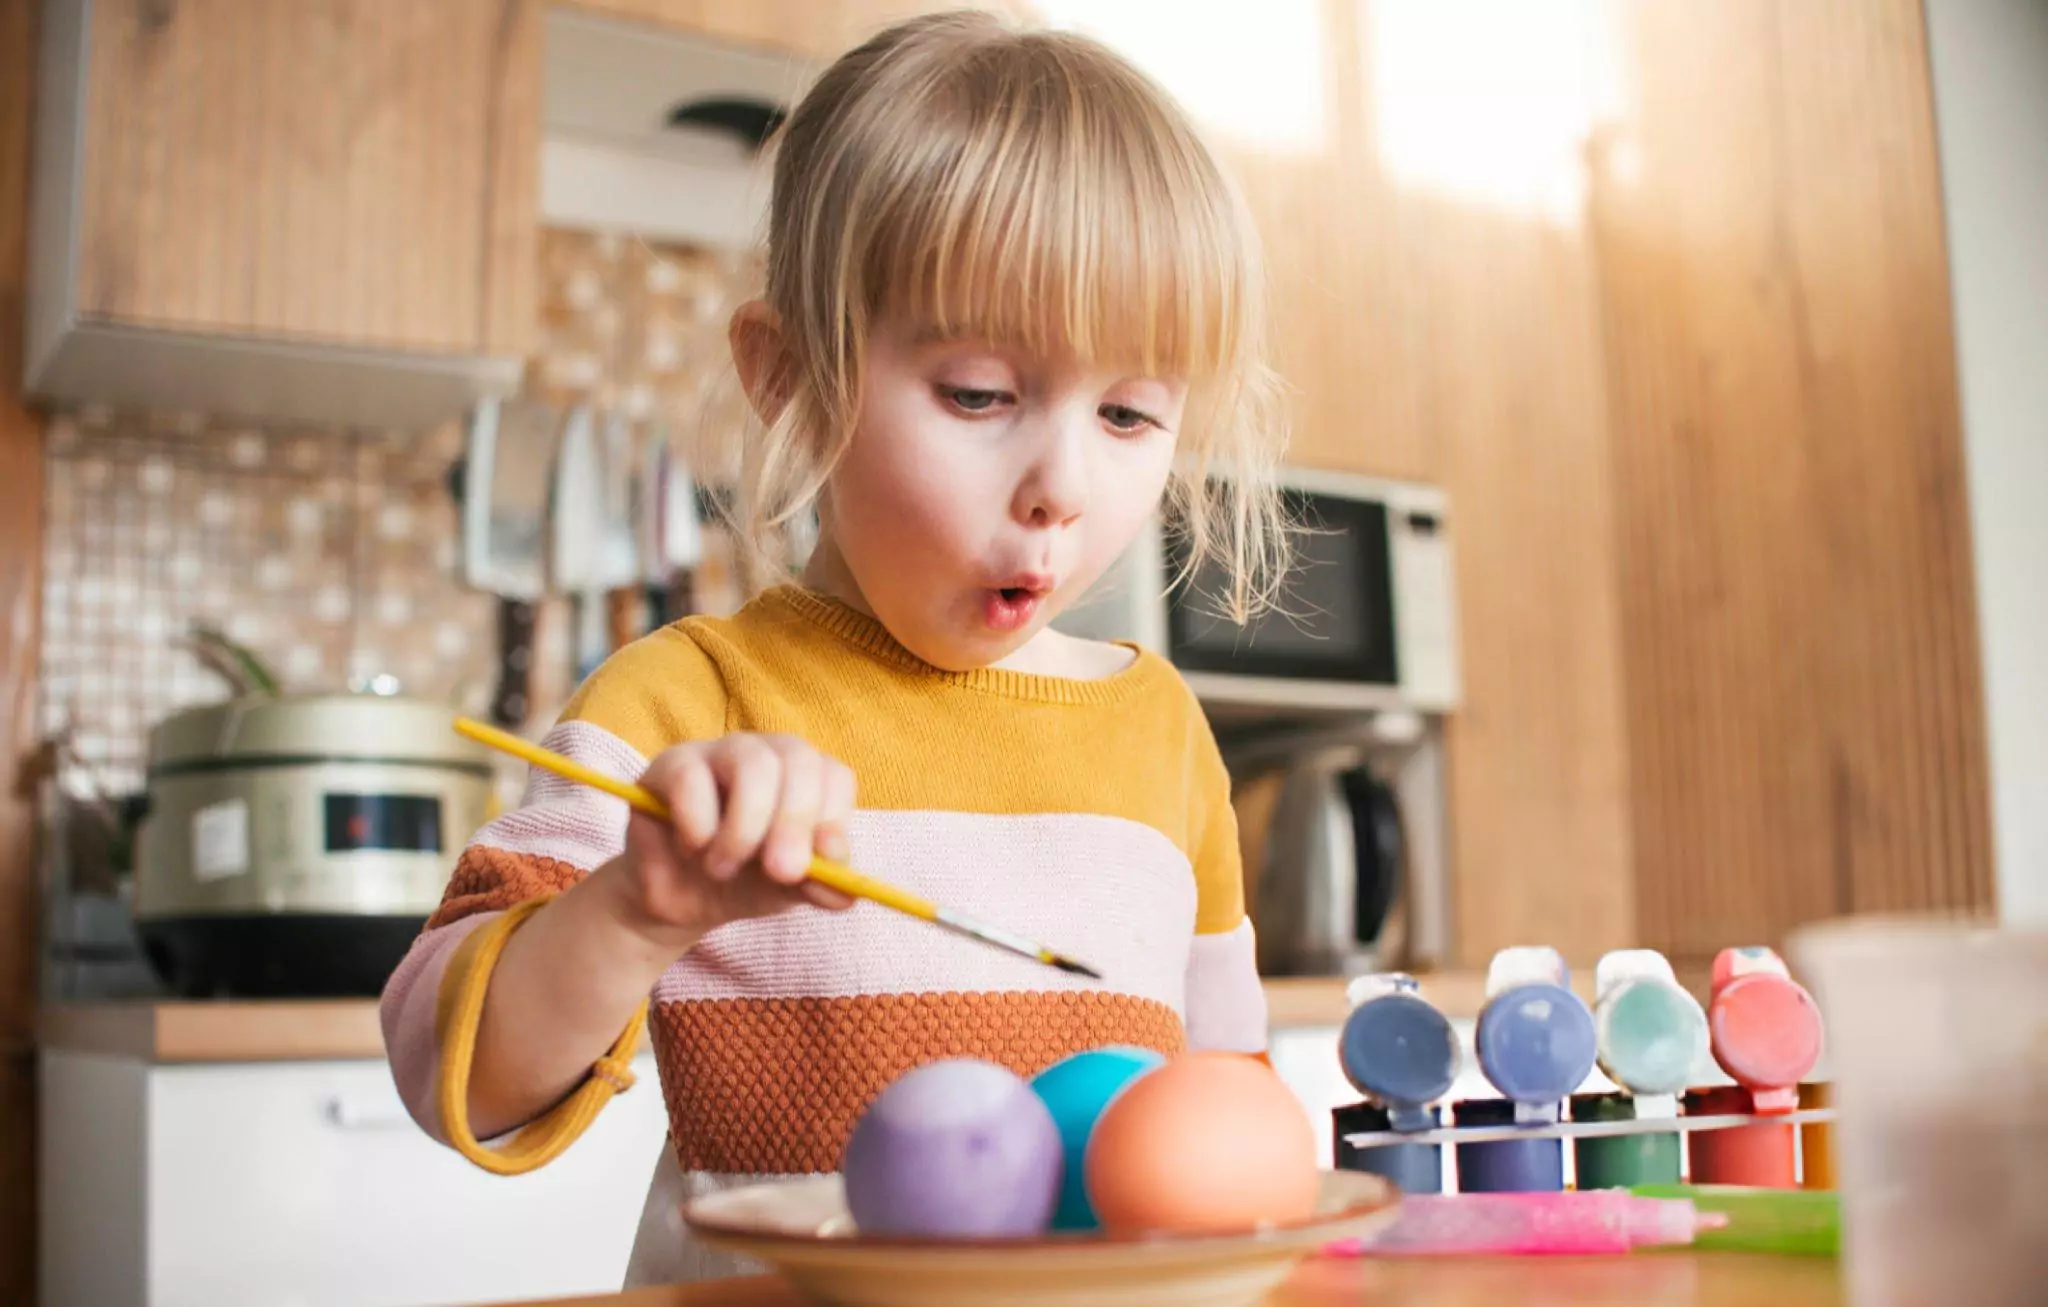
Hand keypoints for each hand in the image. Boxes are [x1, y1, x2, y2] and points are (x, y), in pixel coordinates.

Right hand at [597, 734, 856, 949]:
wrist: (678, 898)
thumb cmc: (741, 881)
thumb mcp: (783, 890)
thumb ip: (816, 886)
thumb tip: (847, 894)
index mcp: (804, 779)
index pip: (835, 776)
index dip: (834, 818)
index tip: (827, 862)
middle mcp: (767, 755)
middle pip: (798, 758)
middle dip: (795, 820)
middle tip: (782, 871)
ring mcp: (718, 751)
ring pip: (751, 763)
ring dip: (744, 827)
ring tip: (723, 868)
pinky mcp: (672, 763)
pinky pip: (692, 779)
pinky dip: (698, 825)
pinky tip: (692, 849)